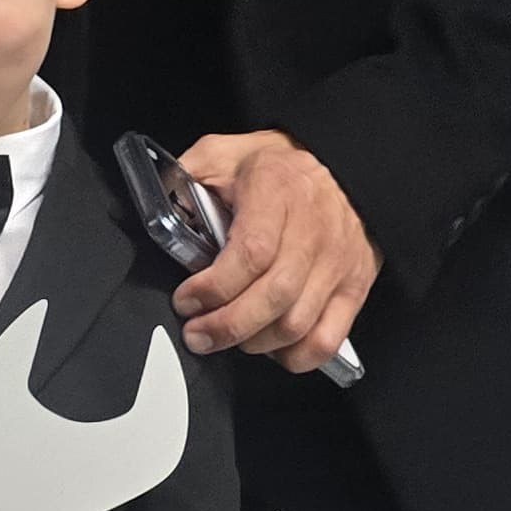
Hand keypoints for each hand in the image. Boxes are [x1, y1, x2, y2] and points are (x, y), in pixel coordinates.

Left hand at [171, 130, 379, 375]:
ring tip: (228, 336)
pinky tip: (270, 346)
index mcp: (277, 191)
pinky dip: (295, 356)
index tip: (187, 299)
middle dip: (227, 326)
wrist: (340, 167)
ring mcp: (337, 262)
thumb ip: (187, 174)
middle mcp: (313, 230)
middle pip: (274, 296)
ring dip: (254, 342)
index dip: (214, 287)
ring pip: (297, 324)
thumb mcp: (225, 153)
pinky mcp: (354, 286)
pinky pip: (326, 339)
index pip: (251, 253)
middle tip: (198, 334)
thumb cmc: (279, 167)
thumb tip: (156, 204)